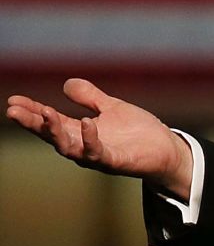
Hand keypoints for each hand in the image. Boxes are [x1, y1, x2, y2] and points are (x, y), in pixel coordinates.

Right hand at [5, 79, 193, 199]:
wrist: (166, 149)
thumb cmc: (137, 132)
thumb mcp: (111, 108)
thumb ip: (90, 98)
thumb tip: (67, 83)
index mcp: (79, 131)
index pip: (49, 121)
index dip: (31, 111)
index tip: (13, 100)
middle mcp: (82, 145)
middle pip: (50, 135)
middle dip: (32, 122)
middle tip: (12, 111)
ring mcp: (97, 156)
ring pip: (68, 147)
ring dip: (55, 132)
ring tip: (45, 113)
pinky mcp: (115, 162)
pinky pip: (98, 153)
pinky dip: (90, 139)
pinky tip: (87, 122)